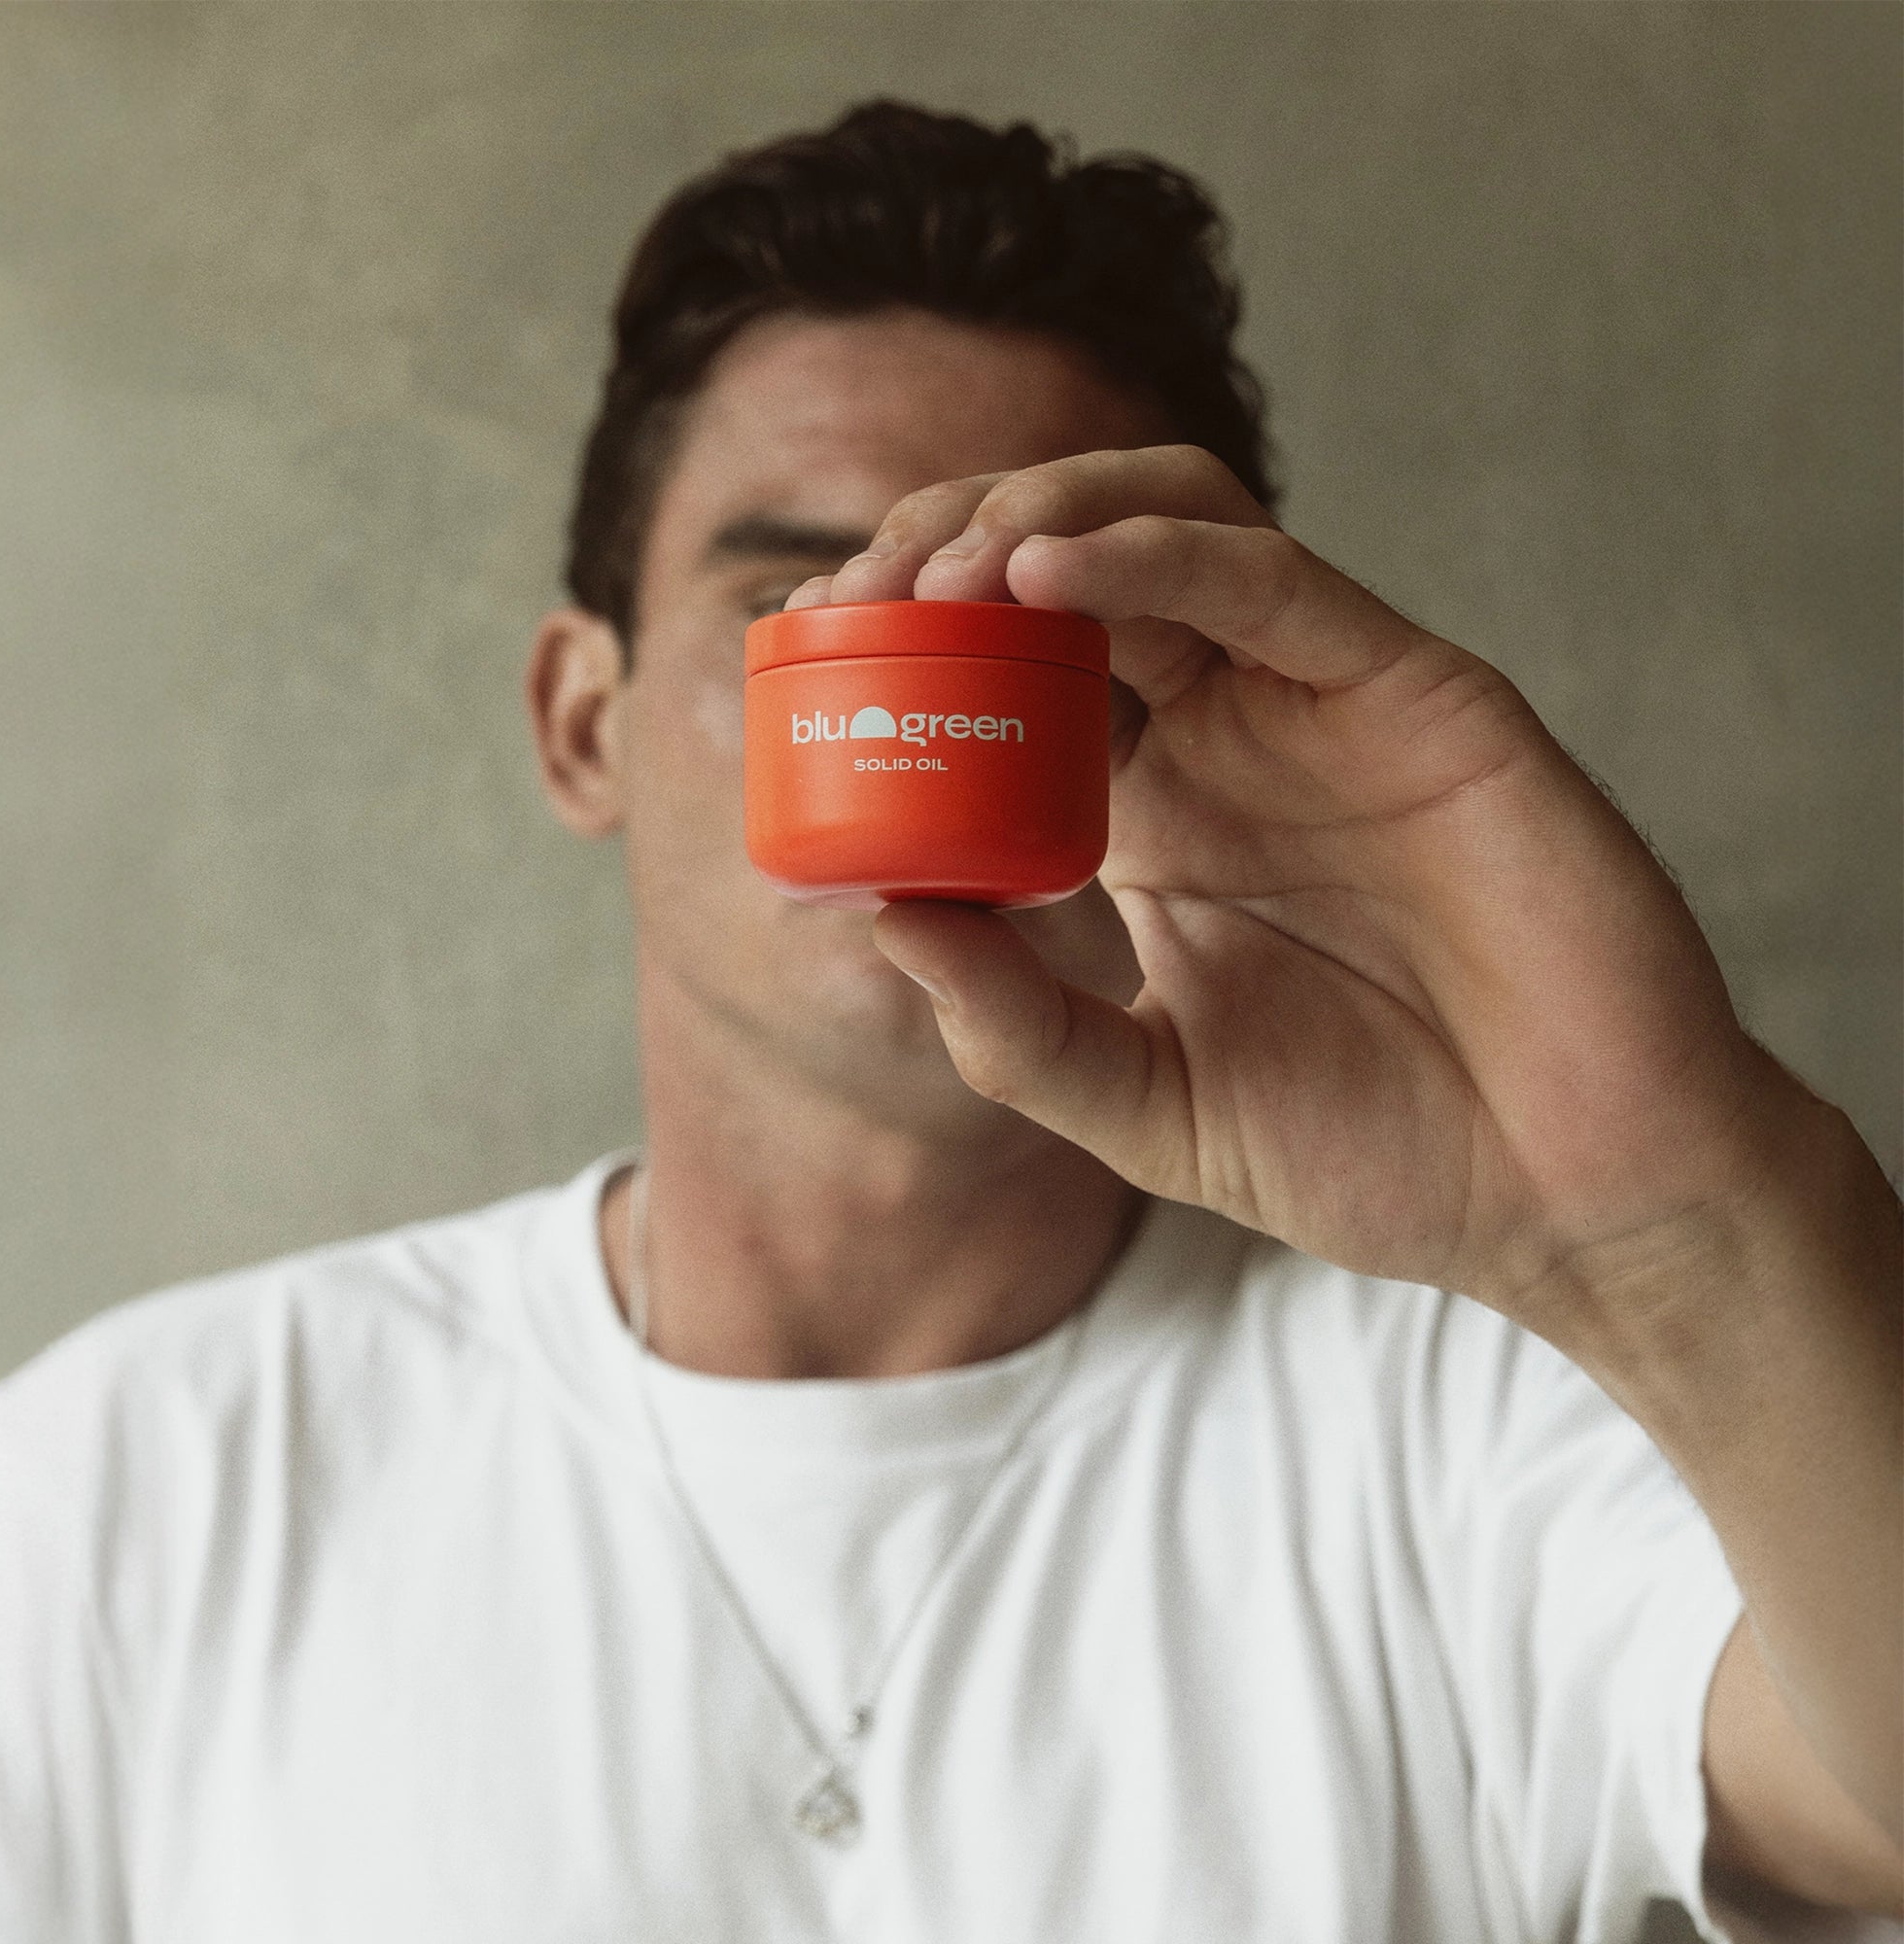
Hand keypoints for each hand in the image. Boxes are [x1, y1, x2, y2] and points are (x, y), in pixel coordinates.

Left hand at [788, 445, 1819, 1343]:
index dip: (905, 641)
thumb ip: (1013, 1025)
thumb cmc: (1378, 1154)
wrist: (1565, 1202)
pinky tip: (1041, 571)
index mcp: (1159, 819)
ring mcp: (1322, 708)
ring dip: (1036, 515)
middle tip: (845, 598)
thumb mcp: (1146, 1104)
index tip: (800, 651)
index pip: (1012, 676)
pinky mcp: (1418, 697)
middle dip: (943, 547)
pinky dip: (1153, 555)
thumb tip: (873, 917)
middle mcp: (1230, 739)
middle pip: (1072, 567)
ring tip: (931, 568)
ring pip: (1170, 525)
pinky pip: (1274, 582)